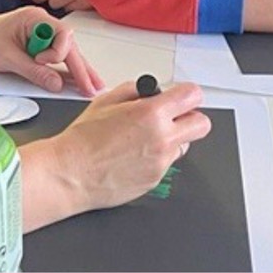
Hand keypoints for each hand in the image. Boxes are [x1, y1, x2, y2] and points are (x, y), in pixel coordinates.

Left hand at [0, 7, 103, 96]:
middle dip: (81, 67)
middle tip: (91, 87)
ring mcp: (39, 36)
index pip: (62, 34)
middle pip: (68, 46)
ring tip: (91, 86)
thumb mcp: (8, 58)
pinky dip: (64, 71)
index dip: (58, 52)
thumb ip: (34, 71)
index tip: (44, 63)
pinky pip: (54, 60)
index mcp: (35, 18)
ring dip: (76, 70)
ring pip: (65, 54)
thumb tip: (56, 84)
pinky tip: (75, 82)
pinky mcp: (36, 48)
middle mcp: (41, 25)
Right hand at [25, 82, 210, 223]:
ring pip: (184, 146)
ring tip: (145, 140)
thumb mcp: (104, 101)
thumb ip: (132, 91)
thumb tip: (145, 92)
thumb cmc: (81, 141)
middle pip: (202, 124)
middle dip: (190, 118)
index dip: (187, 94)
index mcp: (151, 114)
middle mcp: (162, 138)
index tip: (182, 97)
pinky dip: (155, 158)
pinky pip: (166, 164)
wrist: (70, 173)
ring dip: (172, 140)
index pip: (192, 96)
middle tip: (174, 118)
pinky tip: (133, 157)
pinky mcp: (155, 180)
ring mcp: (161, 162)